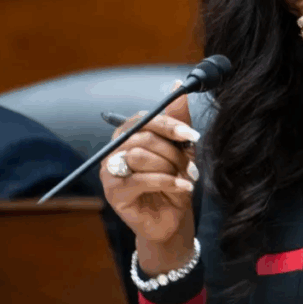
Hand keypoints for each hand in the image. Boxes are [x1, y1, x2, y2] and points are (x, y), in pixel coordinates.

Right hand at [99, 82, 199, 262]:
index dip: (169, 124)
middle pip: (143, 137)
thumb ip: (177, 119)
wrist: (172, 219)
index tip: (192, 135)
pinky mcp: (114, 194)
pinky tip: (183, 188)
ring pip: (140, 156)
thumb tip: (176, 84)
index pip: (143, 119)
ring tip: (184, 178)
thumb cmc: (174, 181)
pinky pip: (141, 180)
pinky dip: (168, 182)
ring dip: (170, 167)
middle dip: (173, 152)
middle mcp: (114, 151)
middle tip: (190, 165)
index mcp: (128, 136)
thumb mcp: (181, 149)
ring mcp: (110, 173)